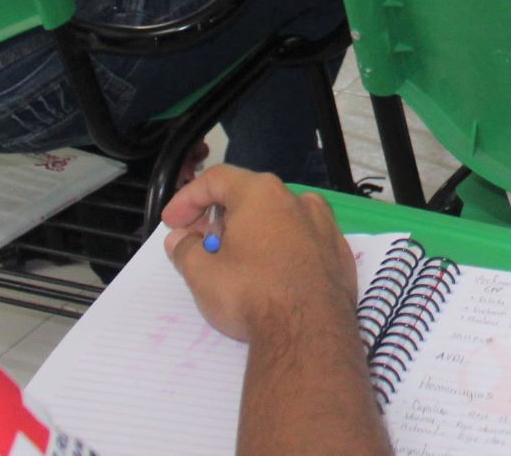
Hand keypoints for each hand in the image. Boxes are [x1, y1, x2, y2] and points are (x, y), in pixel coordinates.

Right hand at [164, 165, 358, 346]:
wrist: (308, 332)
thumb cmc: (250, 293)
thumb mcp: (203, 274)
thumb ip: (186, 250)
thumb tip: (180, 239)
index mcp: (262, 193)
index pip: (216, 180)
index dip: (187, 198)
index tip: (172, 223)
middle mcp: (297, 200)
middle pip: (249, 198)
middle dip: (218, 218)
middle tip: (200, 245)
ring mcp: (324, 226)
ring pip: (278, 219)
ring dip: (250, 233)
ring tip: (233, 262)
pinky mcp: (338, 253)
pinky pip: (301, 241)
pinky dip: (279, 249)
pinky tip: (269, 276)